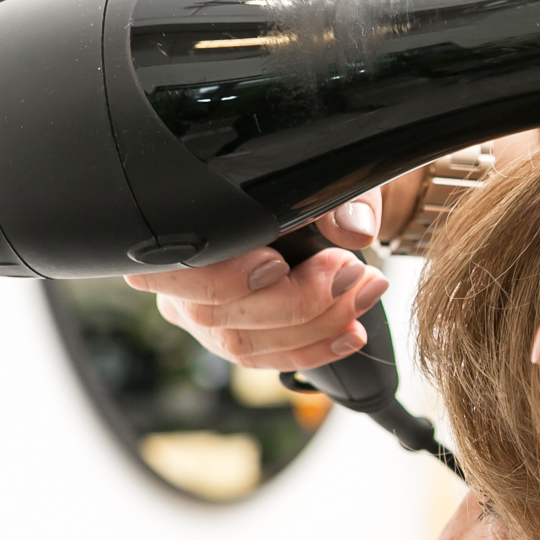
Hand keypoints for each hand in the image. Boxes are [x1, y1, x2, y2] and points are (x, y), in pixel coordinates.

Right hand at [124, 187, 396, 372]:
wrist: (323, 213)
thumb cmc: (312, 190)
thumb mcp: (331, 180)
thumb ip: (344, 198)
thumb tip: (355, 229)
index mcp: (177, 226)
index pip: (177, 264)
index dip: (226, 274)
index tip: (279, 265)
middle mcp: (177, 277)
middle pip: (212, 311)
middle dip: (293, 301)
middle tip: (349, 274)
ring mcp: (200, 315)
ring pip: (241, 343)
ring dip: (314, 326)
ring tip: (362, 293)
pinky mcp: (232, 339)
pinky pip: (265, 359)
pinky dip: (314, 350)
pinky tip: (351, 334)